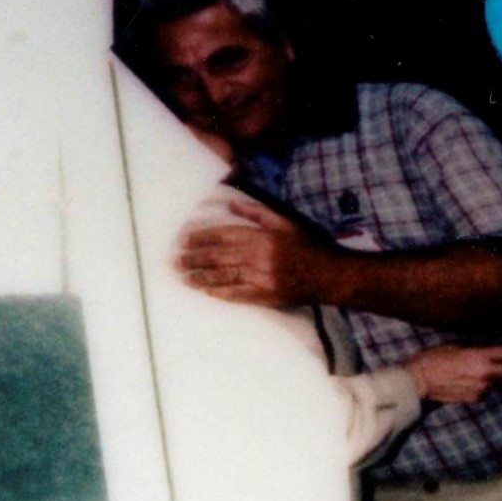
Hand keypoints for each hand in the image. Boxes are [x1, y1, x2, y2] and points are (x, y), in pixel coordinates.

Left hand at [176, 197, 334, 307]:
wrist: (327, 275)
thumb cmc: (306, 245)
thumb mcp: (284, 222)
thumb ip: (255, 213)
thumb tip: (229, 204)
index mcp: (261, 237)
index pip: (222, 236)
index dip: (200, 238)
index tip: (183, 240)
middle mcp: (258, 257)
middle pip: (217, 258)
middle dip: (193, 259)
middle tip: (174, 261)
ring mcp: (260, 278)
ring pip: (222, 277)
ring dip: (199, 277)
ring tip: (182, 277)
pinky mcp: (264, 296)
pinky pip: (235, 295)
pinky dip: (217, 292)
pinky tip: (204, 291)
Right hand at [404, 344, 501, 403]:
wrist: (419, 379)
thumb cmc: (434, 358)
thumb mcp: (456, 348)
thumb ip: (476, 353)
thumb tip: (487, 355)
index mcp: (480, 357)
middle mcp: (485, 374)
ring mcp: (480, 388)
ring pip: (498, 382)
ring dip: (494, 378)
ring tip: (480, 374)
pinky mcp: (474, 398)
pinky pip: (485, 391)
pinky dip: (481, 387)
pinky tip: (469, 382)